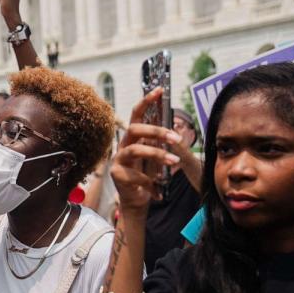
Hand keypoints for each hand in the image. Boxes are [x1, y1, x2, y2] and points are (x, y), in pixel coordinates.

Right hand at [112, 89, 181, 211]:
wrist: (136, 202)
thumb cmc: (147, 176)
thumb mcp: (156, 159)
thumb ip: (161, 146)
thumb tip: (176, 134)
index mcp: (133, 138)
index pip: (137, 115)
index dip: (146, 101)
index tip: (159, 90)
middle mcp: (123, 146)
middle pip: (135, 129)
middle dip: (156, 131)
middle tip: (176, 139)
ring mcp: (118, 160)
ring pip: (136, 150)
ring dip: (158, 155)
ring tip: (175, 162)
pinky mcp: (116, 175)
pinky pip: (136, 175)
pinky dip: (151, 183)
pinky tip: (158, 191)